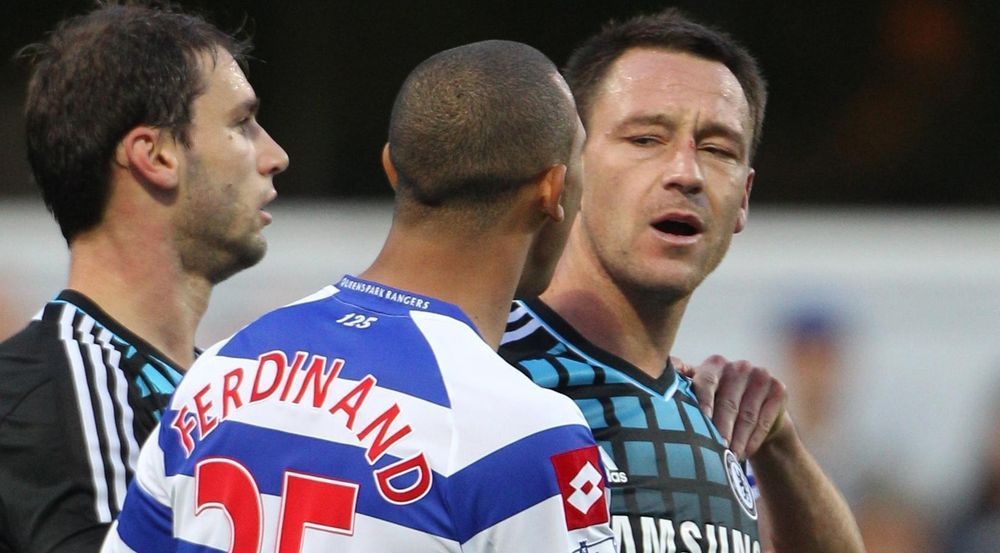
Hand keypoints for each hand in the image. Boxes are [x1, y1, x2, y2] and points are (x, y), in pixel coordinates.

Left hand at [673, 355, 787, 458]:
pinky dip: (754, 439)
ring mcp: (761, 375)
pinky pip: (765, 419)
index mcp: (715, 364)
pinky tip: (744, 453)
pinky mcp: (778, 389)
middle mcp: (739, 366)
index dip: (702, 405)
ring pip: (747, 414)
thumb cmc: (716, 403)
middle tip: (715, 450)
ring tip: (728, 458)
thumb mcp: (698, 393)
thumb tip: (648, 380)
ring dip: (738, 439)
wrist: (755, 410)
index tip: (697, 426)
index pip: (706, 383)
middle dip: (721, 430)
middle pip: (729, 403)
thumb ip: (679, 385)